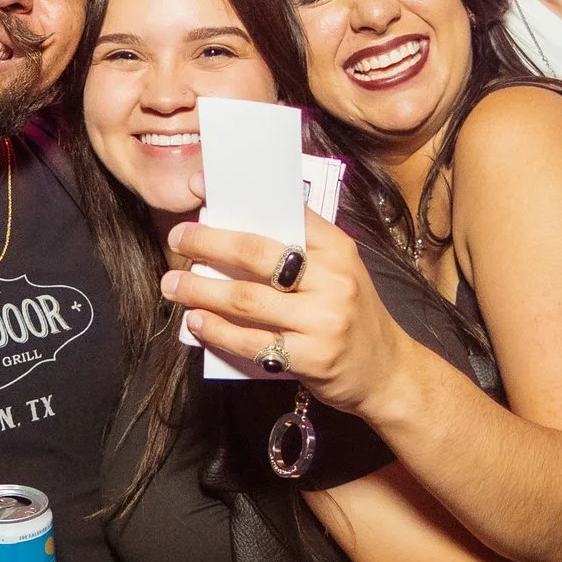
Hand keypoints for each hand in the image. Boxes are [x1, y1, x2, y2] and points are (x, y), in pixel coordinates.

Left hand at [162, 210, 407, 414]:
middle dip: (208, 243)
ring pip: (247, 299)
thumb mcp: (339, 272)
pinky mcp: (311, 357)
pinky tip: (196, 321)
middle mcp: (333, 279)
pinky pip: (252, 342)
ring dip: (201, 290)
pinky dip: (218, 331)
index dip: (238, 200)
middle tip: (178, 238)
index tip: (200, 189)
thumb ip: (299, 251)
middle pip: (257, 253)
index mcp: (338, 248)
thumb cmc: (352, 316)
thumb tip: (232, 235)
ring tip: (173, 285)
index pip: (284, 212)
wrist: (388, 372)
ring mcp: (322, 320)